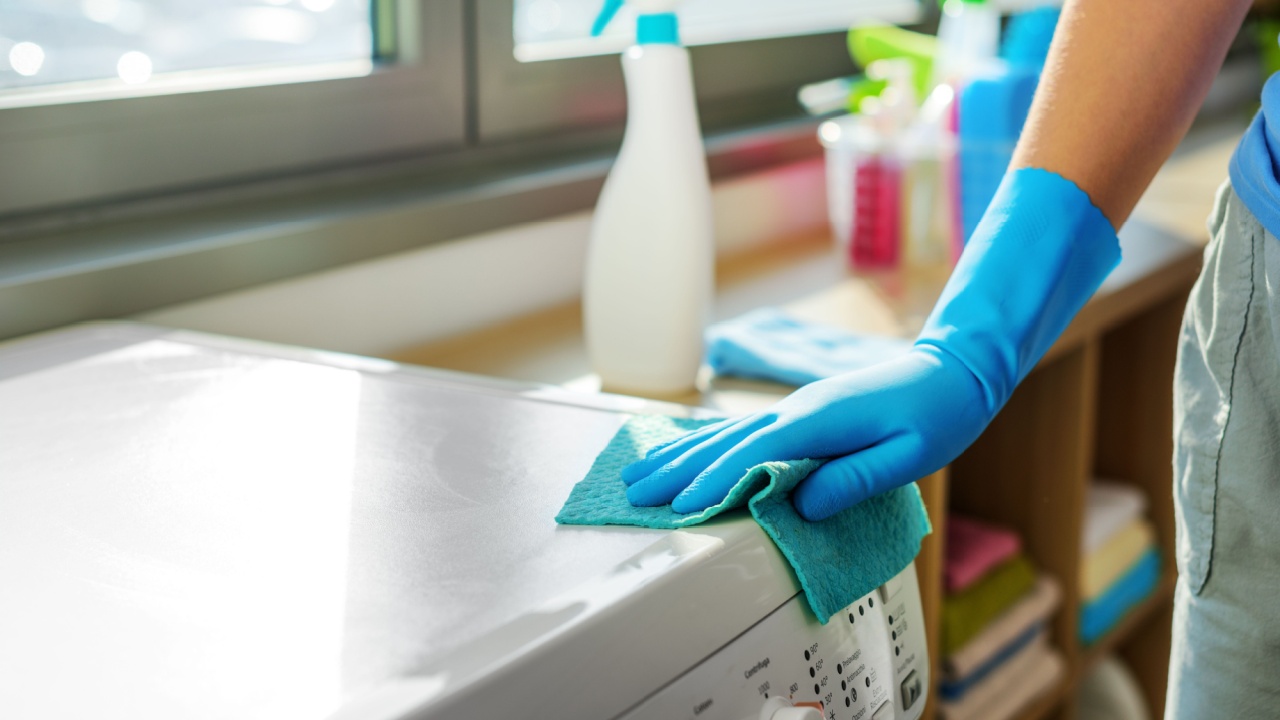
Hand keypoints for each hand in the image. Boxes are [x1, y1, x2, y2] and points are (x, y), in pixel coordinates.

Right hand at [621, 344, 989, 519]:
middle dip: (677, 469)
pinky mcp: (798, 412)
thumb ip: (854, 479)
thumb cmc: (936, 417)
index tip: (681, 504)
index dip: (714, 481)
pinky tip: (684, 451)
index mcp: (819, 421)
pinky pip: (740, 429)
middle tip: (634, 493)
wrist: (950, 372)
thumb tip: (802, 504)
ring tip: (639, 473)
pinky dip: (705, 443)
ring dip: (680, 455)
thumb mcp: (908, 455)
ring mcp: (793, 408)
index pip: (753, 454)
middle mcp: (796, 410)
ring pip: (724, 434)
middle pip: (723, 441)